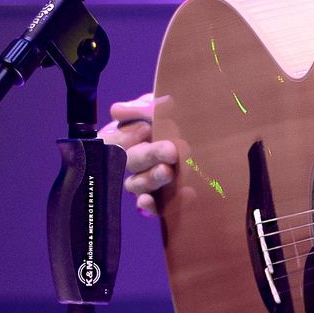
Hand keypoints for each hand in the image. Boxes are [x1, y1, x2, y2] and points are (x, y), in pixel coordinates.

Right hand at [101, 92, 177, 215]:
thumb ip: (141, 107)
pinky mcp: (159, 199)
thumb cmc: (173, 115)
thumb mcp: (158, 106)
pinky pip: (150, 206)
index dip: (125, 137)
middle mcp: (133, 161)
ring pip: (136, 184)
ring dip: (151, 179)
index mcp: (126, 136)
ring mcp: (144, 181)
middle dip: (150, 155)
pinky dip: (152, 207)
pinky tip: (162, 200)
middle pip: (132, 161)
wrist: (200, 131)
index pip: (113, 140)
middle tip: (170, 151)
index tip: (146, 129)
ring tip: (169, 172)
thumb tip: (117, 111)